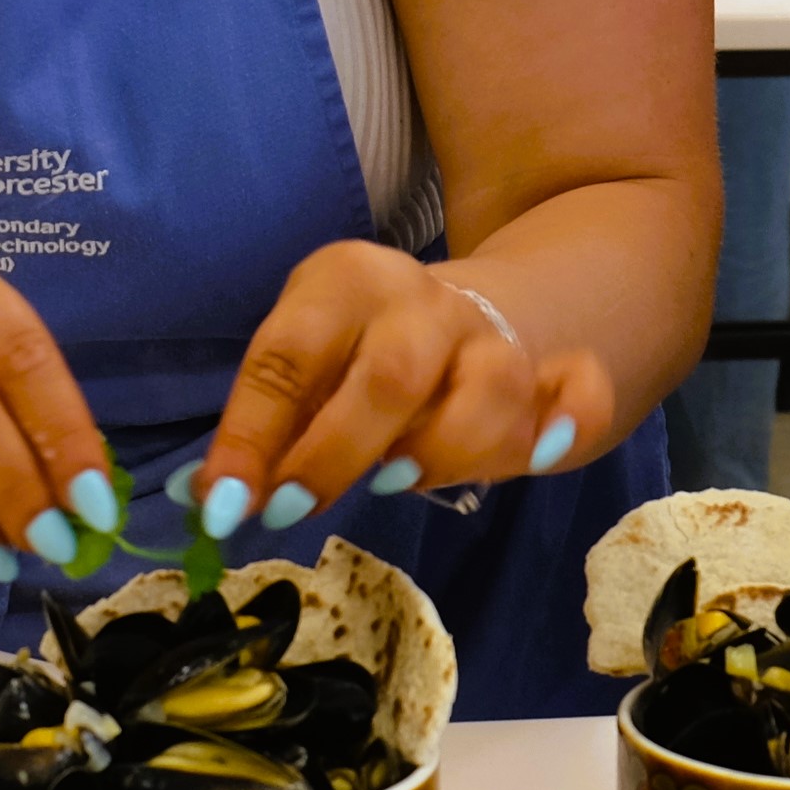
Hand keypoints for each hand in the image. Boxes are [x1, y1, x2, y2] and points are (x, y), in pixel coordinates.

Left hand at [194, 242, 610, 529]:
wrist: (469, 308)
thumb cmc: (360, 352)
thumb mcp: (305, 362)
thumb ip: (266, 428)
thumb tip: (211, 501)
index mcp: (348, 281)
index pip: (290, 355)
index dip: (252, 434)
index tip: (227, 506)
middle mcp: (425, 301)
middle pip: (394, 373)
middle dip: (339, 452)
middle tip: (296, 508)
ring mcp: (497, 336)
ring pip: (491, 386)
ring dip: (443, 450)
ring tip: (399, 479)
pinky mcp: (554, 370)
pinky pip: (579, 393)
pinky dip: (565, 421)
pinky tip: (541, 452)